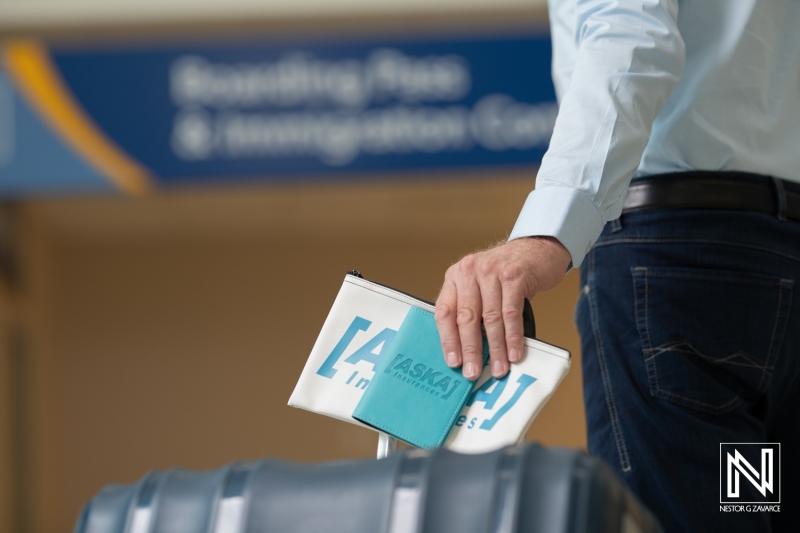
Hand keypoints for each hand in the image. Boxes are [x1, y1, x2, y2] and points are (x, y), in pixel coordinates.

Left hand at [435, 236, 570, 379]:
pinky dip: (512, 336)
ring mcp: (492, 272)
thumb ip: (472, 308)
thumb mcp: (481, 285)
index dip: (448, 339)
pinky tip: (514, 352)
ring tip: (498, 368)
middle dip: (470, 349)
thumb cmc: (507, 272)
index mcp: (456, 276)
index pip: (444, 312)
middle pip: (466, 318)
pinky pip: (511, 313)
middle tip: (472, 371)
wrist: (537, 249)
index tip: (453, 362)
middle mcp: (470, 271)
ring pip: (490, 318)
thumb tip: (468, 350)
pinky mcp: (514, 276)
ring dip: (494, 348)